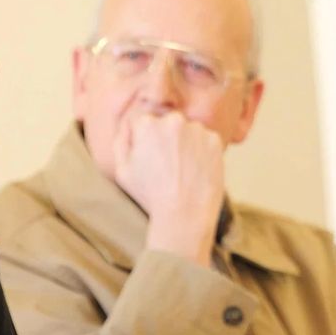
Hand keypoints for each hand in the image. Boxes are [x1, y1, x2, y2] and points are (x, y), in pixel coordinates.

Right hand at [113, 111, 225, 265]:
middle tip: (168, 167)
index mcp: (147, 124)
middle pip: (166, 123)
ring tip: (182, 172)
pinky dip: (202, 153)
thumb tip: (129, 125)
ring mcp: (196, 129)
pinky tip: (195, 172)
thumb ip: (121, 141)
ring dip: (185, 144)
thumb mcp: (123, 170)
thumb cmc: (151, 195)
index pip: (143, 122)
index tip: (150, 159)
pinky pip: (205, 141)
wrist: (185, 214)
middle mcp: (172, 120)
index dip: (144, 142)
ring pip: (188, 132)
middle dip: (166, 140)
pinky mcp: (214, 140)